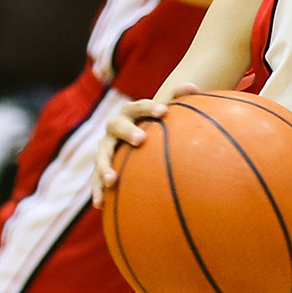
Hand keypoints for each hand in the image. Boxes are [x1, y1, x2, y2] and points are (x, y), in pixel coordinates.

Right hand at [93, 83, 199, 206]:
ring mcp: (106, 147)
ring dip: (104, 167)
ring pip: (102, 155)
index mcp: (131, 112)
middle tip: (141, 139)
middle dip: (128, 131)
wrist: (134, 134)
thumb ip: (177, 97)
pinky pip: (96, 179)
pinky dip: (97, 191)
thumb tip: (195, 87)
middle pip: (116, 126)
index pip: (138, 106)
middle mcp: (115, 127)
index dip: (149, 107)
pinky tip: (100, 206)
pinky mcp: (102, 166)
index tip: (164, 111)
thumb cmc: (155, 123)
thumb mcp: (164, 111)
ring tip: (111, 180)